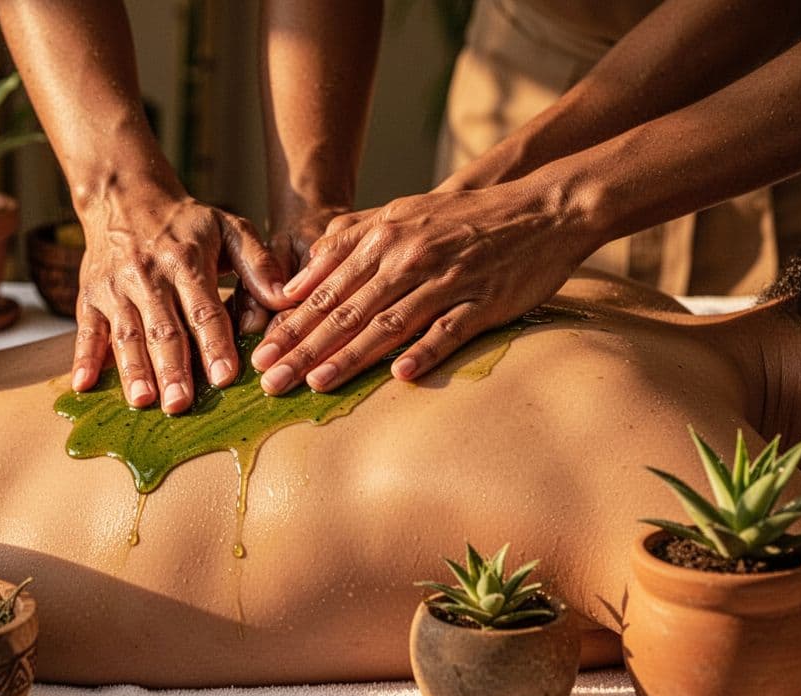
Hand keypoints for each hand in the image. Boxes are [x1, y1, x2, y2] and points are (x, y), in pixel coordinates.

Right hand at [73, 185, 289, 413]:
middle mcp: (148, 276)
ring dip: (133, 370)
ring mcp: (115, 289)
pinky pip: (86, 331)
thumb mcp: (229, 227)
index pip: (203, 309)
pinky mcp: (90, 298)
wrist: (125, 198)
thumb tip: (284, 298)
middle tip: (180, 404)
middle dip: (172, 368)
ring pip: (126, 334)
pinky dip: (83, 359)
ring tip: (143, 402)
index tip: (224, 376)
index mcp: (186, 261)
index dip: (214, 343)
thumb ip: (258, 263)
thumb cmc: (186, 224)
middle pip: (163, 329)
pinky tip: (83, 386)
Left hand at [249, 183, 596, 393]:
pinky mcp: (483, 301)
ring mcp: (446, 280)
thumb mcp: (400, 214)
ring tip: (316, 384)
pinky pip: (449, 329)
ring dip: (349, 356)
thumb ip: (348, 241)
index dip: (290, 323)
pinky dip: (425, 351)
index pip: (326, 289)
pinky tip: (401, 376)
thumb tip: (300, 275)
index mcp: (384, 237)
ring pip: (388, 323)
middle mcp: (408, 257)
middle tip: (270, 381)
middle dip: (303, 348)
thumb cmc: (463, 218)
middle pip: (346, 311)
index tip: (260, 352)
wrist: (540, 207)